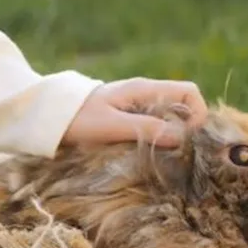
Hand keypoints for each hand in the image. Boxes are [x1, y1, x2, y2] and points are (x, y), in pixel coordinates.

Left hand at [61, 77, 206, 148]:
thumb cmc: (77, 118)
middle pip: (184, 106)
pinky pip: (155, 126)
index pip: (189, 92)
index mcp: (145, 89)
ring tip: (166, 158)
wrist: (49, 115)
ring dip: (174, 137)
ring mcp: (138, 106)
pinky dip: (160, 139)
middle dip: (189, 129)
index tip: (189, 140)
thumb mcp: (111, 126)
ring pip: (171, 118)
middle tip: (180, 154)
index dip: (198, 115)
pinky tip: (151, 156)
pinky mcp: (130, 118)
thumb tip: (181, 137)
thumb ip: (146, 129)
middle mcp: (146, 95)